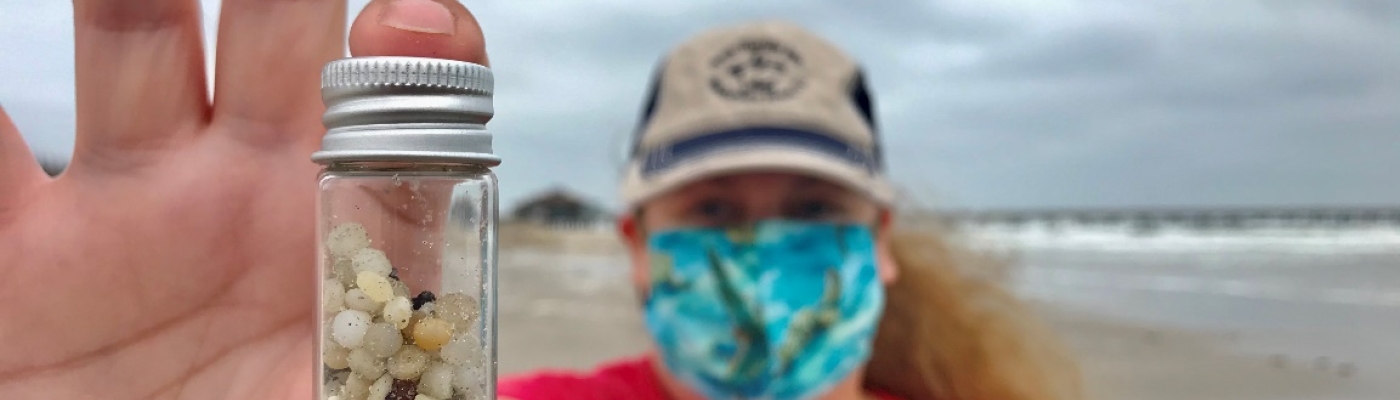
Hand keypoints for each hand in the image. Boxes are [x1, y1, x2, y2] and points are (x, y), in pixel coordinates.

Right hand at [0, 1, 487, 397]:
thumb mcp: (366, 390)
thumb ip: (407, 270)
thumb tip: (438, 128)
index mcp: (350, 223)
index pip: (400, 90)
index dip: (412, 32)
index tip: (404, 11)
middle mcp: (244, 187)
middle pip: (273, 23)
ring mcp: (127, 208)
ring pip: (133, 37)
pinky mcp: (16, 264)